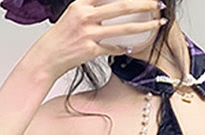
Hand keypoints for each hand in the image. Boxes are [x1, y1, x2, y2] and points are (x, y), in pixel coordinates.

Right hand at [28, 0, 163, 82]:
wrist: (47, 57)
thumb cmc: (60, 37)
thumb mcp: (73, 15)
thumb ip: (92, 9)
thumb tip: (110, 8)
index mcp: (81, 3)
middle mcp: (85, 15)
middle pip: (121, 6)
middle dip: (143, 4)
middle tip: (157, 3)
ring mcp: (88, 33)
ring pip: (123, 28)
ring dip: (144, 27)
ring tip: (157, 24)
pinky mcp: (90, 50)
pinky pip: (113, 48)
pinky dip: (123, 48)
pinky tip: (131, 48)